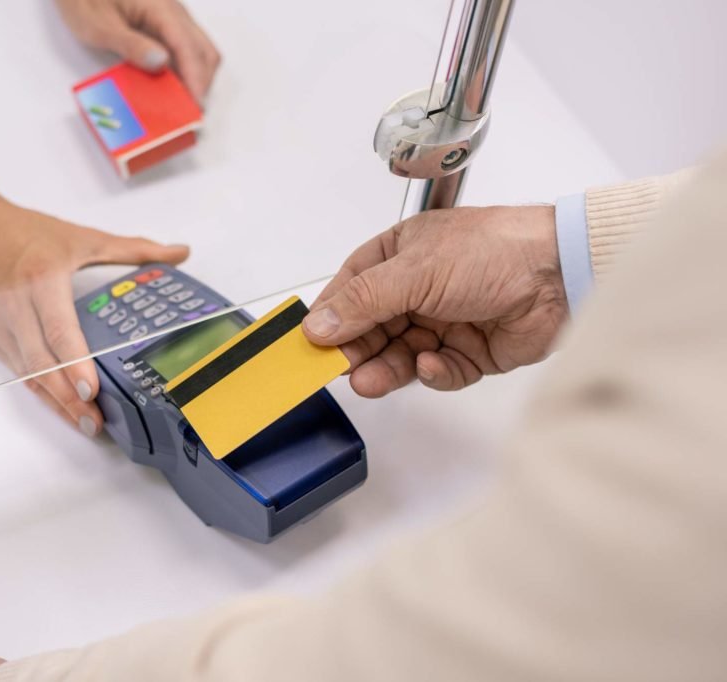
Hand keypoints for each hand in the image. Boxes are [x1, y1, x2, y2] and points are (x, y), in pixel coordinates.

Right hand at [0, 134, 188, 434]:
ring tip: (85, 423)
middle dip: (68, 397)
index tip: (91, 390)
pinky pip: (19, 372)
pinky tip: (63, 407)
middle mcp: (17, 307)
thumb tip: (179, 252)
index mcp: (41, 280)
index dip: (74, 363)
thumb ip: (133, 249)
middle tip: (96, 421)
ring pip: (28, 375)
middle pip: (41, 363)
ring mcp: (1, 326)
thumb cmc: (27, 232)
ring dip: (56, 402)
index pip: (58, 330)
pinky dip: (41, 393)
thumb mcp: (82, 237)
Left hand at [56, 0, 219, 101]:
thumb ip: (131, 45)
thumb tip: (162, 63)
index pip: (188, 47)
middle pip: (203, 51)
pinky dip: (182, 71)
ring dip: (193, 78)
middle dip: (201, 83)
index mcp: (161, 8)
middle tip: (189, 112)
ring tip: (179, 105)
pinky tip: (168, 88)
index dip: (195, 79)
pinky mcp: (163, 25)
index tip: (195, 106)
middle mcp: (172, 11)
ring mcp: (170, 18)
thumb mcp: (99, 26)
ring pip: (196, 51)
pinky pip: (182, 50)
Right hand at [302, 206, 568, 396]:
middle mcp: (420, 287)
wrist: (562, 274)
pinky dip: (434, 372)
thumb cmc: (493, 251)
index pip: (352, 289)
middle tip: (340, 369)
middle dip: (357, 350)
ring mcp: (446, 320)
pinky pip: (439, 370)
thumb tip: (318, 324)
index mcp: (401, 255)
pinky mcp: (472, 351)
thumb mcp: (414, 271)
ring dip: (387, 368)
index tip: (310, 344)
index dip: (332, 317)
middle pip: (374, 327)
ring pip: (402, 354)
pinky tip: (433, 364)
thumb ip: (363, 301)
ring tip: (370, 381)